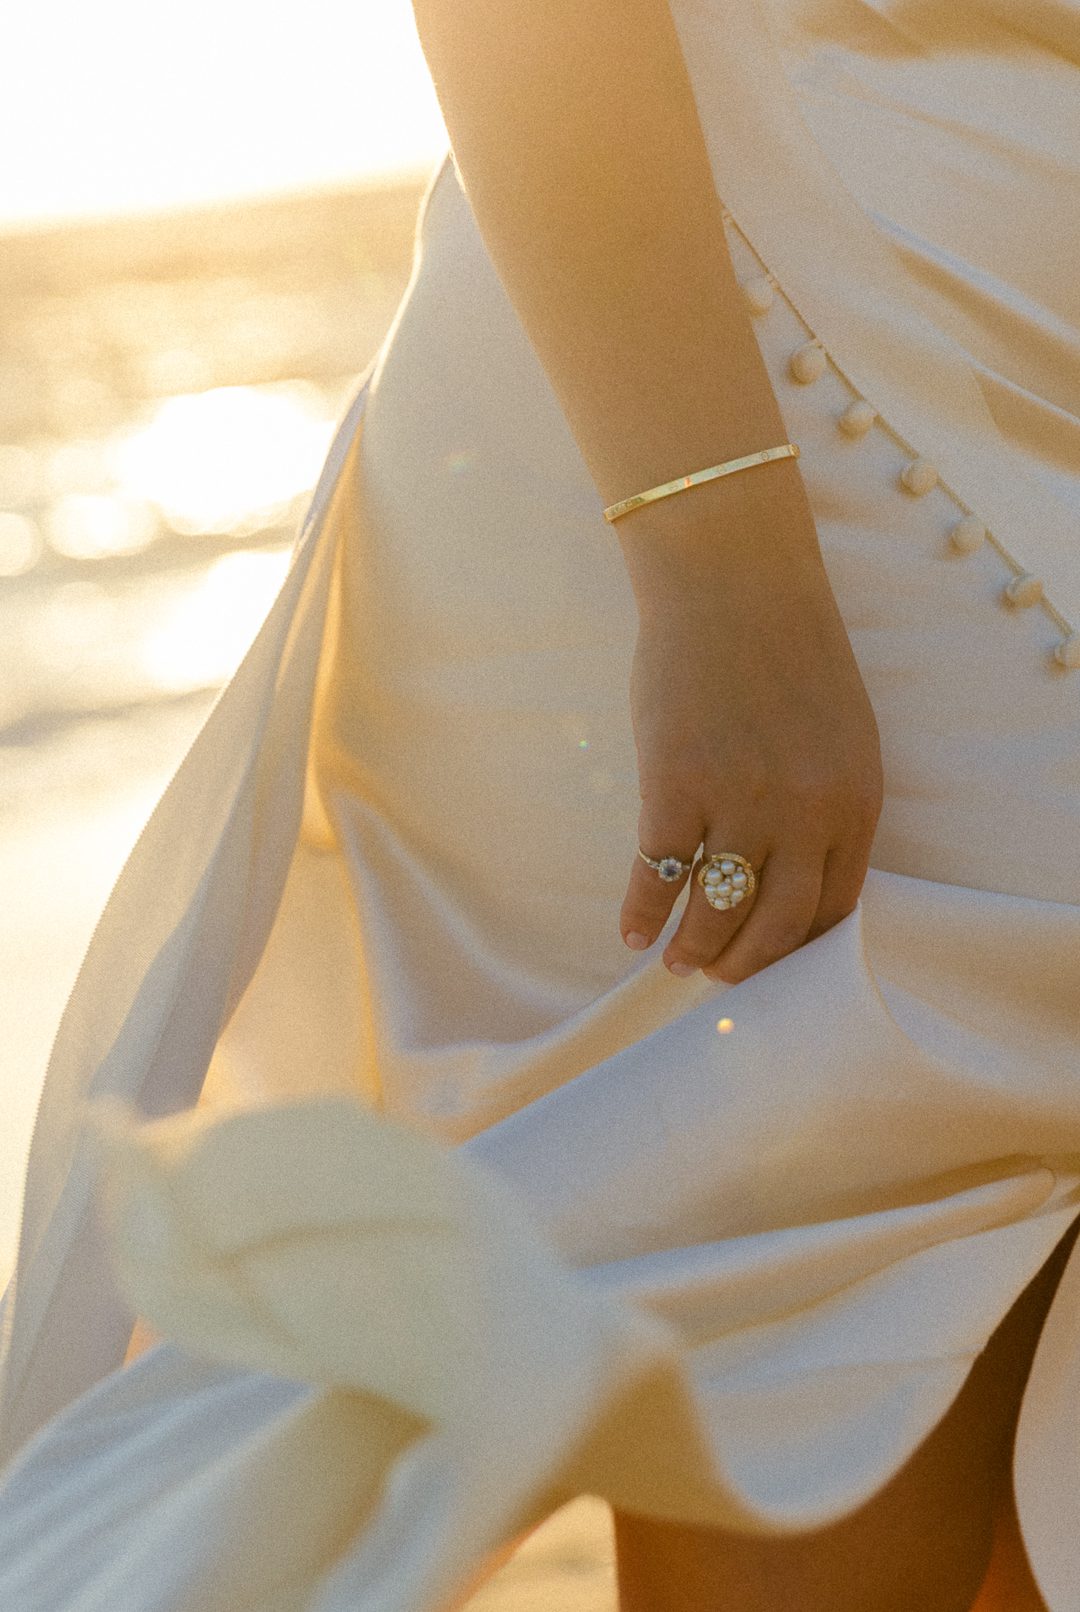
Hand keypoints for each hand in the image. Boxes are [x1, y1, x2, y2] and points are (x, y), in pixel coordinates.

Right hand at [617, 497, 883, 983]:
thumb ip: (827, 804)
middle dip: (744, 965)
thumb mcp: (840, 735)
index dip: (797, 950)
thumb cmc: (785, 651)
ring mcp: (739, 803)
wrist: (732, 584)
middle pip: (776, 926)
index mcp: (854, 800)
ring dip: (695, 950)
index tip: (769, 964)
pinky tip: (631, 932)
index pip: (834, 909)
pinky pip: (658, 876)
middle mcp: (805, 813)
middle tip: (717, 975)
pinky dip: (641, 913)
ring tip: (677, 961)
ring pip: (717, 913)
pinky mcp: (675, 787)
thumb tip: (791, 875)